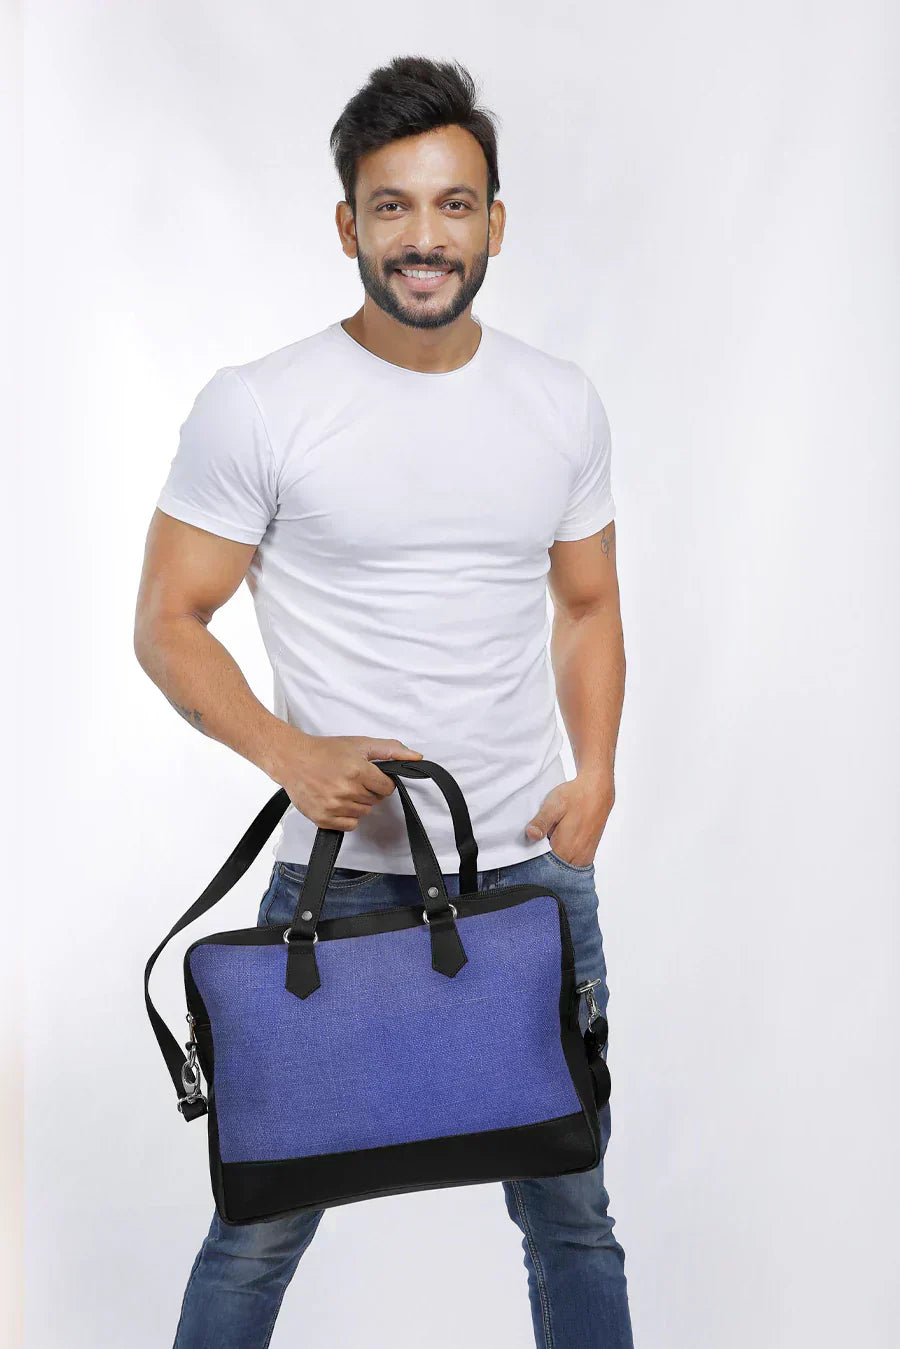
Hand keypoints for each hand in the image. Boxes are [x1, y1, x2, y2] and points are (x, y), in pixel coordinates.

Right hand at [269, 731, 423, 830]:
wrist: (292, 759)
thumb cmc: (325, 751)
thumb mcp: (360, 744)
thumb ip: (390, 750)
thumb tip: (416, 757)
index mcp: (357, 771)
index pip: (387, 788)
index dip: (381, 781)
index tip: (369, 775)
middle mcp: (346, 790)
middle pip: (374, 801)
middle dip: (367, 790)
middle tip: (351, 779)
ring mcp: (333, 806)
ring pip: (363, 813)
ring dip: (357, 803)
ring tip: (341, 788)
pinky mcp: (323, 818)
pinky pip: (349, 825)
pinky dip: (346, 816)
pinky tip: (336, 801)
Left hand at [524, 771, 614, 867]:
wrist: (597, 790)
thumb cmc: (576, 796)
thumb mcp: (553, 805)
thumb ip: (541, 822)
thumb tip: (530, 834)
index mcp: (565, 849)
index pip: (542, 868)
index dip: (532, 861)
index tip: (527, 851)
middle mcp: (576, 858)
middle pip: (552, 870)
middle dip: (542, 861)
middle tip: (538, 843)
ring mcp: (584, 858)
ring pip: (562, 867)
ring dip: (553, 859)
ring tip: (549, 841)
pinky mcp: (588, 854)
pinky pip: (571, 864)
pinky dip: (562, 858)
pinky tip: (558, 843)